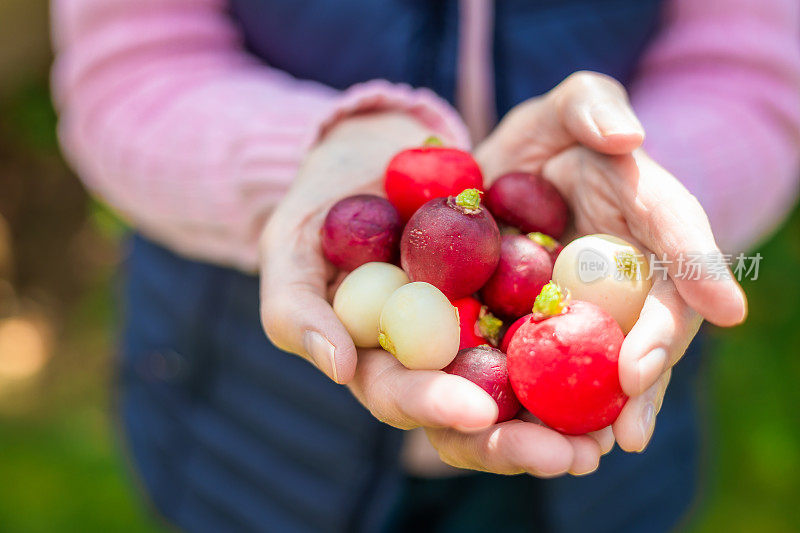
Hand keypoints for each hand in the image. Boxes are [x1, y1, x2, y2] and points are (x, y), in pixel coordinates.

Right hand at [259, 111, 603, 476]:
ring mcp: (475, 331)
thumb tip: (338, 367)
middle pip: (471, 413)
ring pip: (518, 387)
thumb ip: (295, 307)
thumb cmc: (320, 203)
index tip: (476, 411)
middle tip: (567, 454)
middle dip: (515, 439)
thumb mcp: (290, 247)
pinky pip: (549, 330)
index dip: (437, 409)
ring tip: (605, 438)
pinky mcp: (516, 298)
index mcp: (377, 358)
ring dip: (561, 417)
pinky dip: (579, 350)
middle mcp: (431, 357)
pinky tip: (624, 370)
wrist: (375, 152)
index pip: (404, 397)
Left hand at [475, 71, 747, 451]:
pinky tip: (554, 437)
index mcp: (645, 211)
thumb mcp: (566, 106)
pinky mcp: (552, 329)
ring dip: (621, 402)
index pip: (676, 236)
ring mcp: (596, 305)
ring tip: (608, 441)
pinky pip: (564, 369)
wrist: (493, 185)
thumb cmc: (543, 139)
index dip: (698, 267)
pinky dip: (563, 403)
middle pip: (655, 316)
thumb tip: (629, 138)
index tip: (723, 307)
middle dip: (654, 356)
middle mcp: (633, 268)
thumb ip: (593, 107)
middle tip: (639, 396)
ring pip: (618, 357)